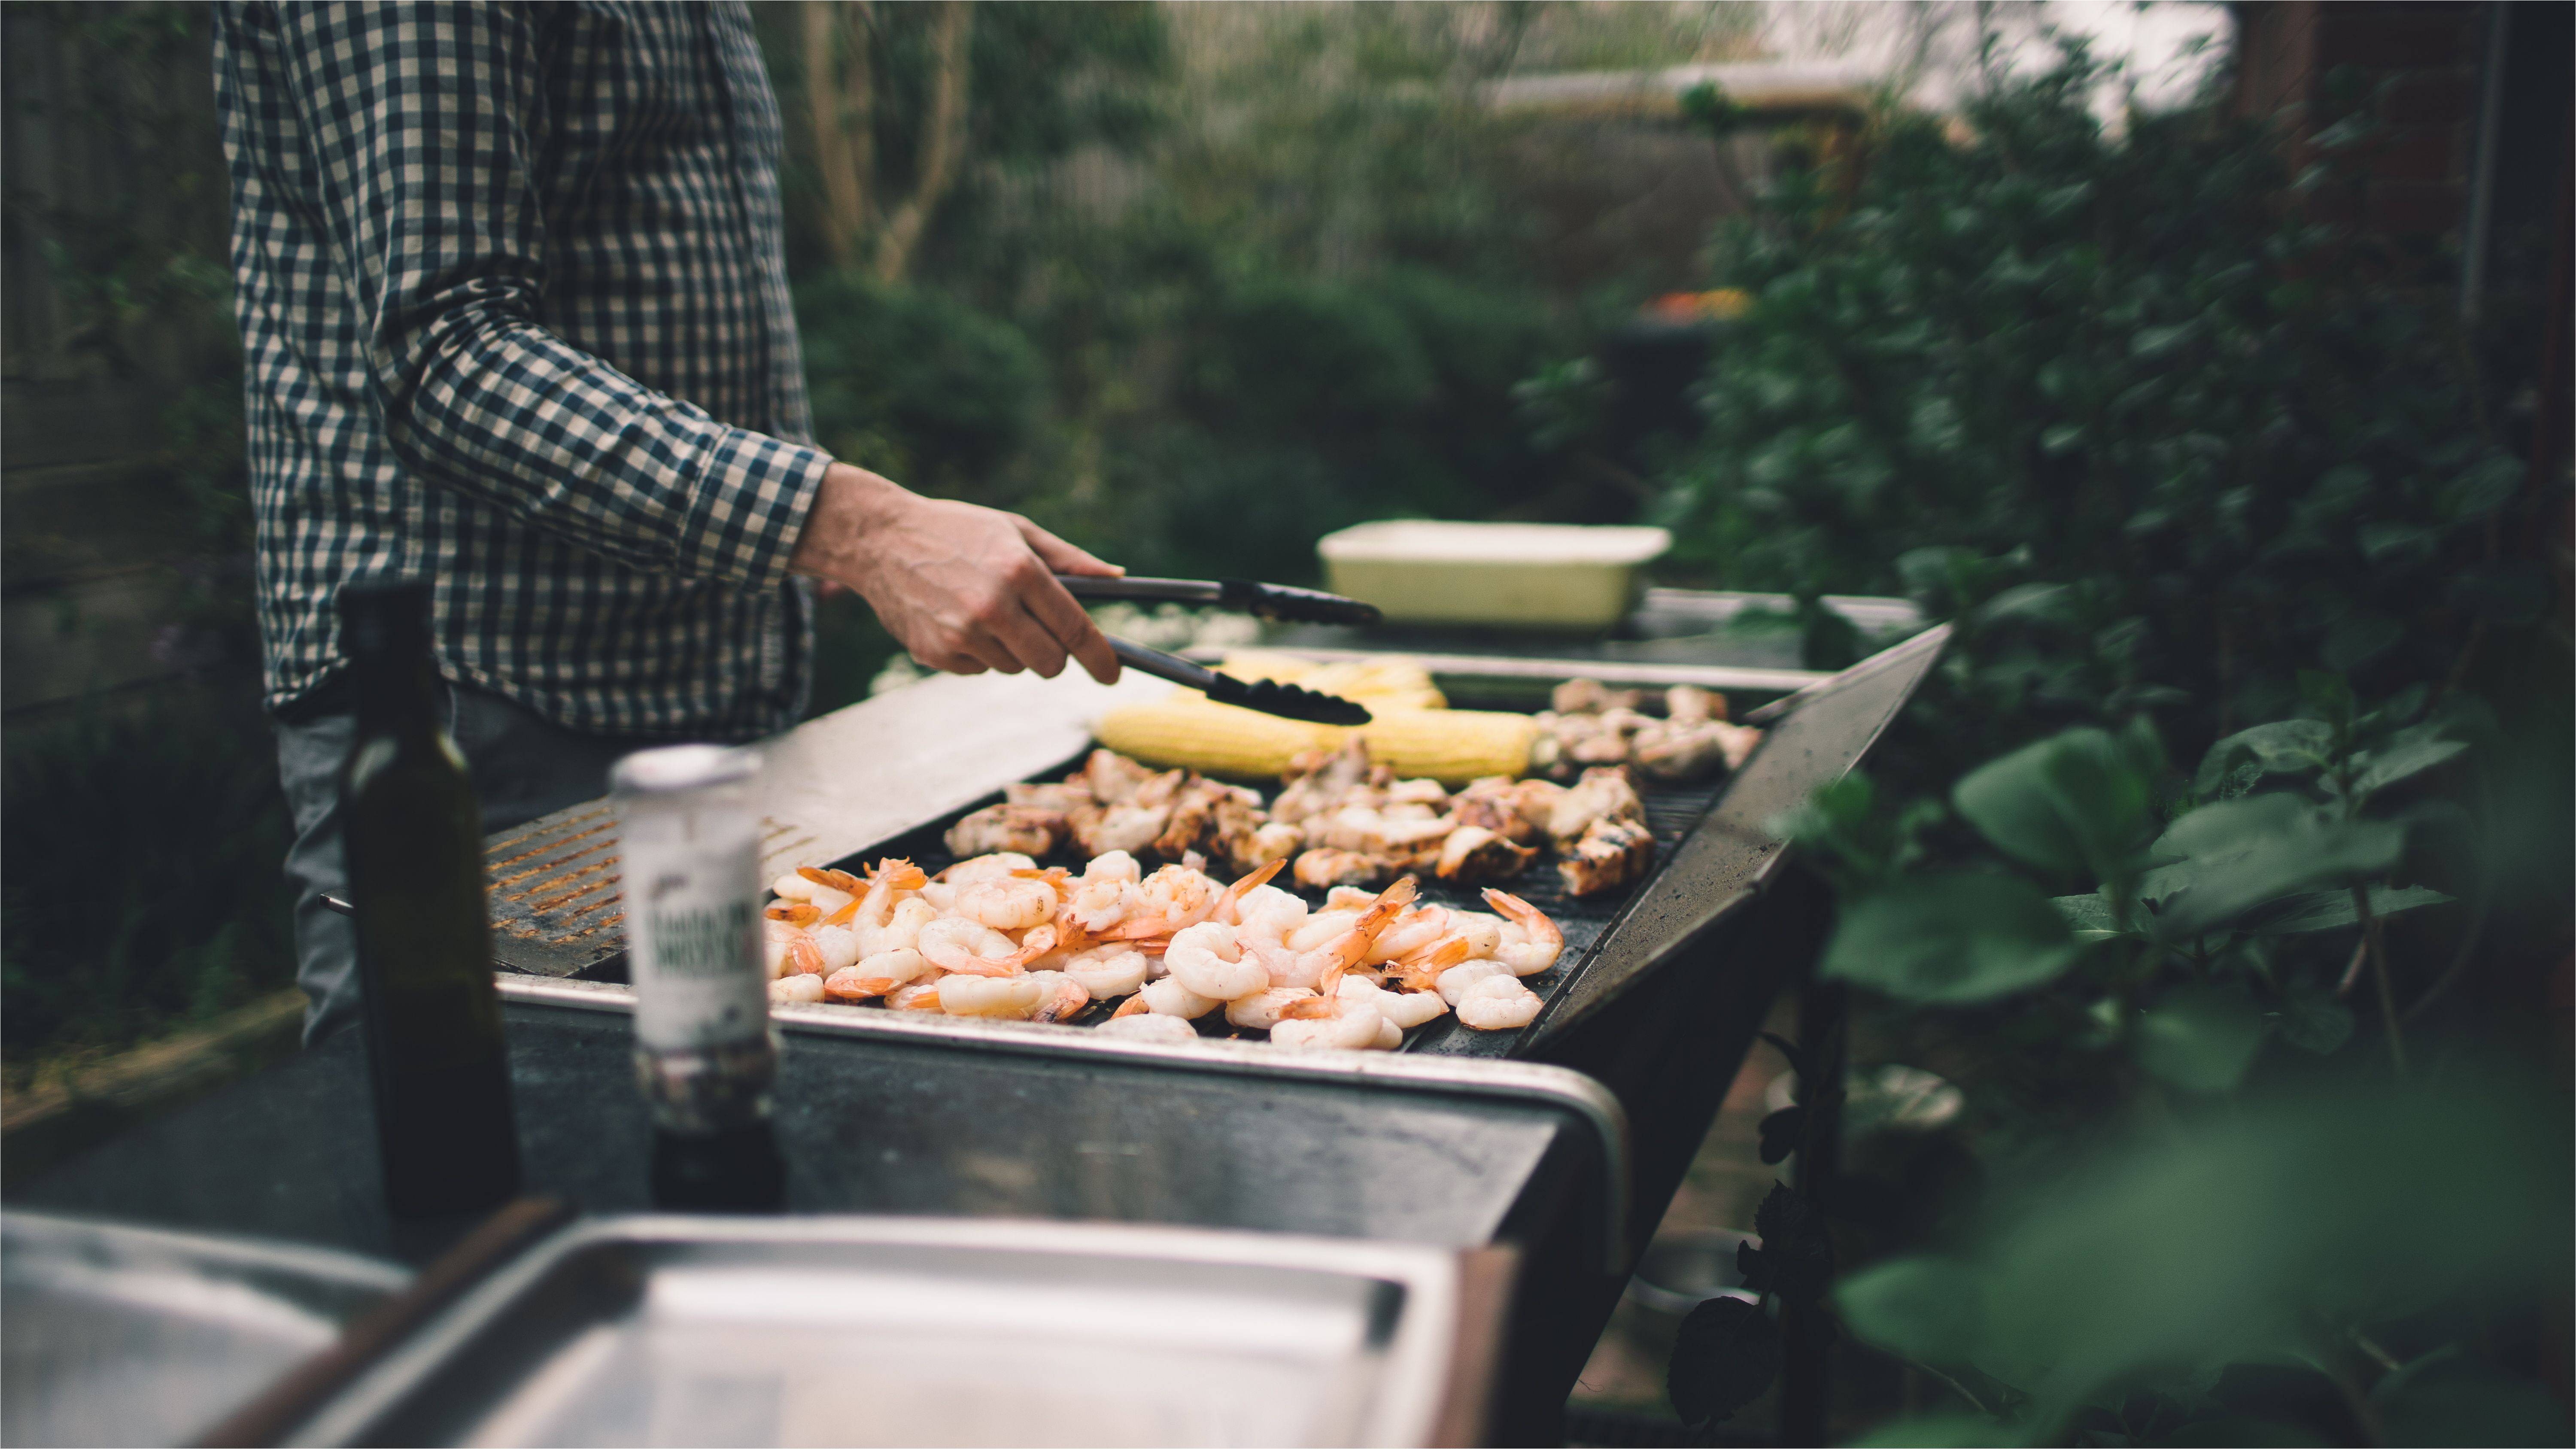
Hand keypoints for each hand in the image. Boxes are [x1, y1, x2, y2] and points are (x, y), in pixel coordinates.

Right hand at [787, 463, 1122, 682]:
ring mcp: (961, 633)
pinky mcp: (936, 653)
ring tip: (985, 611)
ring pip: (1014, 668)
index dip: (1101, 657)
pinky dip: (978, 653)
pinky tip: (956, 619)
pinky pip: (980, 670)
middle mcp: (992, 606)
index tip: (1112, 674)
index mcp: (1019, 571)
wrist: (880, 540)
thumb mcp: (1015, 529)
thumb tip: (1117, 577)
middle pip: (1050, 662)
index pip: (1075, 628)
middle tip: (1040, 633)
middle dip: (1054, 655)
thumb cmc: (956, 530)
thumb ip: (1069, 559)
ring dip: (1011, 649)